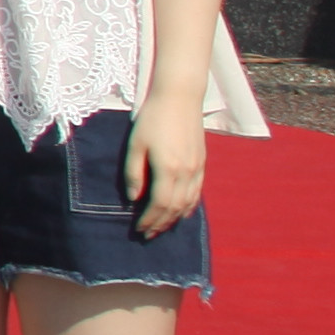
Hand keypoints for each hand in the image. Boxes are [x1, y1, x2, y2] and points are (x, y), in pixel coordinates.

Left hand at [124, 91, 206, 238]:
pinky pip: (197, 192)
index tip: (139, 229)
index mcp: (168, 169)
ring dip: (174, 219)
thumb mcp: (135, 145)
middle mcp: (186, 172)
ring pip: (188, 203)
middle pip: (175, 208)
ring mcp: (197, 168)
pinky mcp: (201, 163)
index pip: (159, 204)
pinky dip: (189, 206)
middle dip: (161, 224)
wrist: (179, 98)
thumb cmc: (152, 119)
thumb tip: (133, 198)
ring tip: (162, 228)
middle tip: (148, 235)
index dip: (149, 220)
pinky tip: (182, 213)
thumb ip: (133, 173)